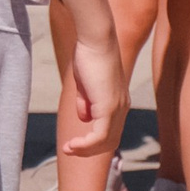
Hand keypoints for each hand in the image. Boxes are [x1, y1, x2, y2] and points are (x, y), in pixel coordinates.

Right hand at [62, 33, 127, 156]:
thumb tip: (85, 118)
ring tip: (68, 149)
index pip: (109, 131)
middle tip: (69, 149)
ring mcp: (117, 108)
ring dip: (86, 150)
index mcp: (117, 102)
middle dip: (89, 150)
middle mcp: (121, 107)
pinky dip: (86, 144)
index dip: (92, 141)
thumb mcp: (84, 84)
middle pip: (110, 141)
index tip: (72, 143)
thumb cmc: (89, 56)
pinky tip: (72, 145)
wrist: (96, 40)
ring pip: (106, 141)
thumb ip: (86, 102)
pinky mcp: (109, 107)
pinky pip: (100, 135)